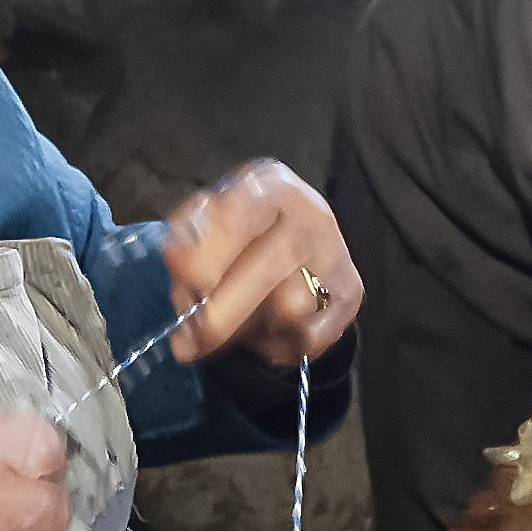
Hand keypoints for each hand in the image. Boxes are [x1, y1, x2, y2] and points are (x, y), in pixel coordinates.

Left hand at [156, 157, 361, 370]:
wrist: (295, 238)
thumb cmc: (237, 233)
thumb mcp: (204, 224)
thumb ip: (185, 242)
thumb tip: (179, 265)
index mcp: (269, 185)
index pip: (237, 220)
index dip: (205, 257)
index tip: (184, 283)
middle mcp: (310, 213)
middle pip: (264, 274)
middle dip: (217, 319)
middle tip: (187, 345)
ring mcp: (335, 253)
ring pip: (288, 310)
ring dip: (250, 328)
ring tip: (238, 318)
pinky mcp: (351, 291)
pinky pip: (308, 336)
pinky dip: (280, 344)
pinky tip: (268, 328)